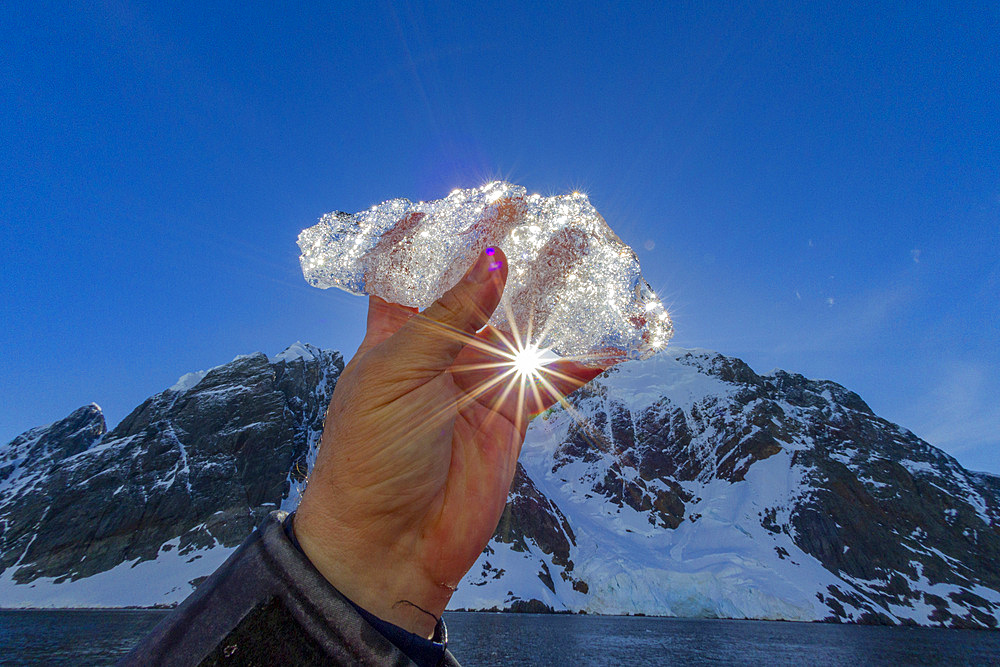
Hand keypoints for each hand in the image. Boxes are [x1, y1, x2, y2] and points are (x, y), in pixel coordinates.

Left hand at [294, 247, 608, 636]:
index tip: (463, 200)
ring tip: (593, 255)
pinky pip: (553, 380)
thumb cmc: (371, 454)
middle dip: (510, 252)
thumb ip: (447, 317)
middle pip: (480, 288)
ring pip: (525, 326)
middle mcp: (439, 348)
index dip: (430, 233)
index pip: (408, 268)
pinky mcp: (510, 416)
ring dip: (556, 294)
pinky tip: (616, 338)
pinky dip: (584, 361)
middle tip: (545, 214)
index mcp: (395, 331)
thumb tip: (493, 258)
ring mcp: (479, 380)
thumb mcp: (397, 375)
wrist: (388, 545)